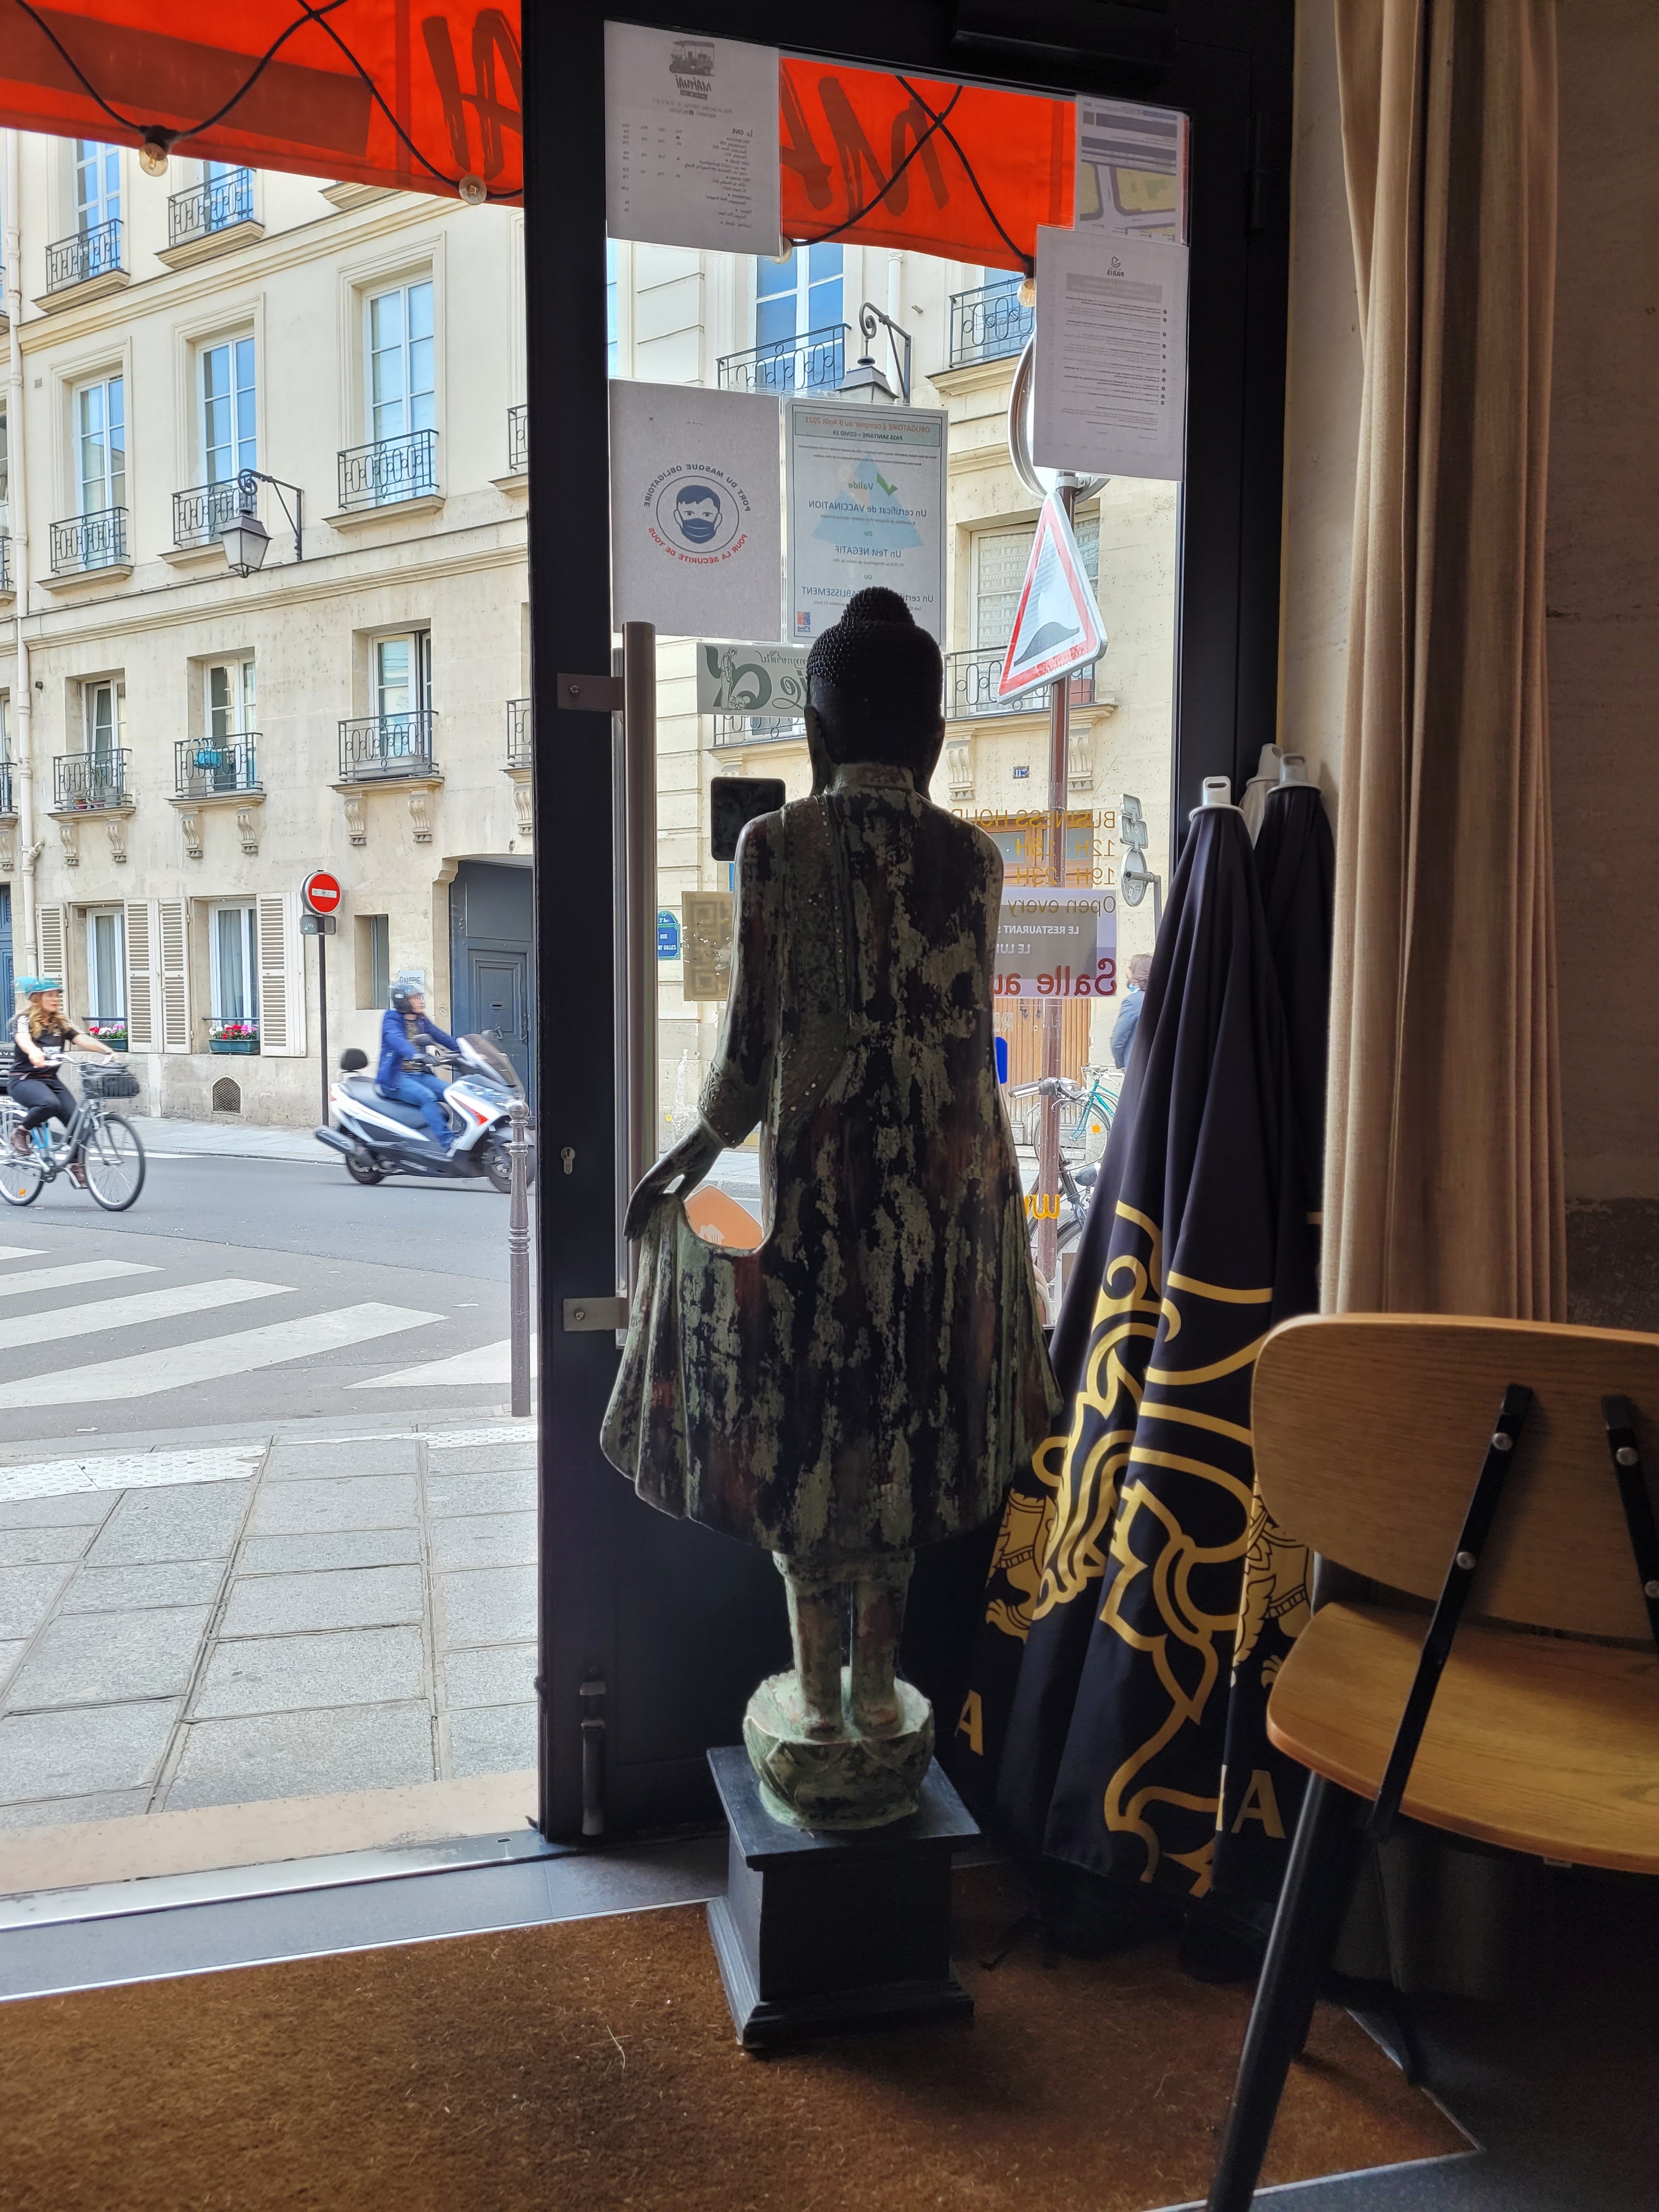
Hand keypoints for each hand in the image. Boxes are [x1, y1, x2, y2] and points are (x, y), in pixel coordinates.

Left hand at [623, 1122, 724, 1240]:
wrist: (705, 1141)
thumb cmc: (703, 1156)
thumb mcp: (692, 1180)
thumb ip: (682, 1192)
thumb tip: (677, 1207)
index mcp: (667, 1177)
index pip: (654, 1200)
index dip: (649, 1216)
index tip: (647, 1231)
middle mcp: (657, 1177)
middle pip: (643, 1203)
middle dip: (638, 1221)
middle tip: (633, 1238)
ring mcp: (654, 1175)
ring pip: (638, 1201)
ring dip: (632, 1218)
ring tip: (628, 1236)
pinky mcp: (653, 1174)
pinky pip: (639, 1194)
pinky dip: (633, 1208)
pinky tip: (630, 1221)